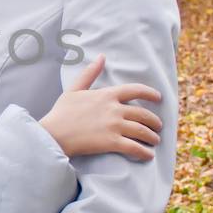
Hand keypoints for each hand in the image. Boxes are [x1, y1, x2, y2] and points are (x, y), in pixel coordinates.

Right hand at [38, 55, 163, 159]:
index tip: (159, 98)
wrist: (53, 133)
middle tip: (158, 126)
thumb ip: (90, 73)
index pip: (136, 90)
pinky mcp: (112, 142)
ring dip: (152, 137)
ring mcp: (114, 126)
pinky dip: (144, 152)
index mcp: (107, 95)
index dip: (150, 93)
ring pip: (142, 131)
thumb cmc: (61, 112)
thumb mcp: (74, 89)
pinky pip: (134, 148)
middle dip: (154, 121)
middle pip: (143, 114)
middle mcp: (114, 109)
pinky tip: (148, 155)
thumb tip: (101, 57)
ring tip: (155, 141)